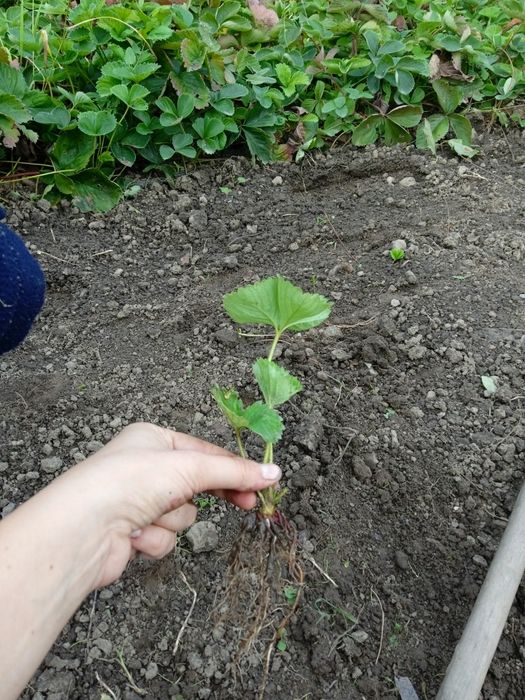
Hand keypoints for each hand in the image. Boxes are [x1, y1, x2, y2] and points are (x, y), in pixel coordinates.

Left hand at [0, 422, 280, 699]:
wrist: (84, 530)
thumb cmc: (129, 482)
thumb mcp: (189, 468)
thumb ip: (233, 472)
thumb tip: (273, 473)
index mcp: (153, 438)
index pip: (205, 452)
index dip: (234, 469)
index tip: (262, 483)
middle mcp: (144, 466)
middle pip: (197, 484)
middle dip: (212, 496)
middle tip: (248, 506)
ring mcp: (137, 500)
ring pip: (181, 514)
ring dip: (171, 519)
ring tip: (149, 515)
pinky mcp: (132, 532)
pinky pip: (164, 536)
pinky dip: (155, 538)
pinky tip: (134, 535)